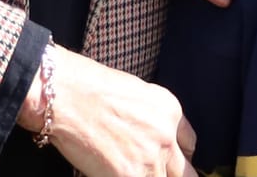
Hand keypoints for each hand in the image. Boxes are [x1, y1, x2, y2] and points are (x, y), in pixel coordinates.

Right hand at [22, 45, 195, 176]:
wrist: (66, 95)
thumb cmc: (90, 88)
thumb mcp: (136, 93)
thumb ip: (152, 118)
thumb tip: (150, 138)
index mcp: (170, 110)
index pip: (190, 145)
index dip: (181, 158)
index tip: (173, 164)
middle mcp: (166, 135)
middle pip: (185, 172)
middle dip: (173, 174)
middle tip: (152, 170)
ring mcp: (150, 159)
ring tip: (132, 171)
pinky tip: (115, 175)